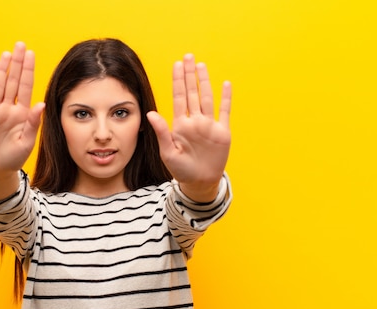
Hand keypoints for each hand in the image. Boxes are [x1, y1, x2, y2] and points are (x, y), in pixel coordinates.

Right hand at [0, 42, 44, 177]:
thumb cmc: (14, 157)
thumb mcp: (27, 142)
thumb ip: (33, 123)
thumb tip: (40, 104)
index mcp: (22, 114)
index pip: (26, 88)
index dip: (28, 71)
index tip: (31, 55)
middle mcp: (8, 109)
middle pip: (13, 82)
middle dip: (17, 64)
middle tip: (20, 45)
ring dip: (1, 70)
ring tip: (6, 54)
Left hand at [147, 54, 231, 201]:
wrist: (200, 182)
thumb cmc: (181, 169)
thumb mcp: (168, 152)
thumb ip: (161, 132)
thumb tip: (150, 114)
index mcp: (180, 125)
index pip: (179, 98)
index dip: (178, 81)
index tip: (177, 65)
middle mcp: (195, 121)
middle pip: (193, 93)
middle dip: (190, 75)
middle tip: (188, 56)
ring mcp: (209, 125)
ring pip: (207, 98)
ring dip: (205, 81)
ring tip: (201, 65)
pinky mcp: (222, 132)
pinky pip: (225, 111)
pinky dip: (226, 98)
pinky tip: (225, 84)